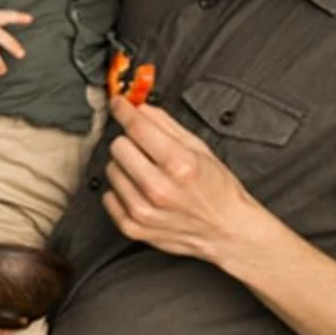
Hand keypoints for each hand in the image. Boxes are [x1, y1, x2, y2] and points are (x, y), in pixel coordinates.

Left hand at [102, 96, 268, 261]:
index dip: (124, 110)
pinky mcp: (133, 228)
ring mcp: (144, 211)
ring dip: (125, 167)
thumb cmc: (217, 190)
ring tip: (147, 174)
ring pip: (111, 170)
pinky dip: (121, 191)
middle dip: (130, 142)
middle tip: (145, 149)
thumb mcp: (200, 149)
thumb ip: (167, 126)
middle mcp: (159, 189)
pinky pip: (108, 197)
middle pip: (118, 147)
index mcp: (179, 165)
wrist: (226, 231)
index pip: (137, 128)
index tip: (118, 103)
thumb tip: (141, 108)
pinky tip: (141, 192)